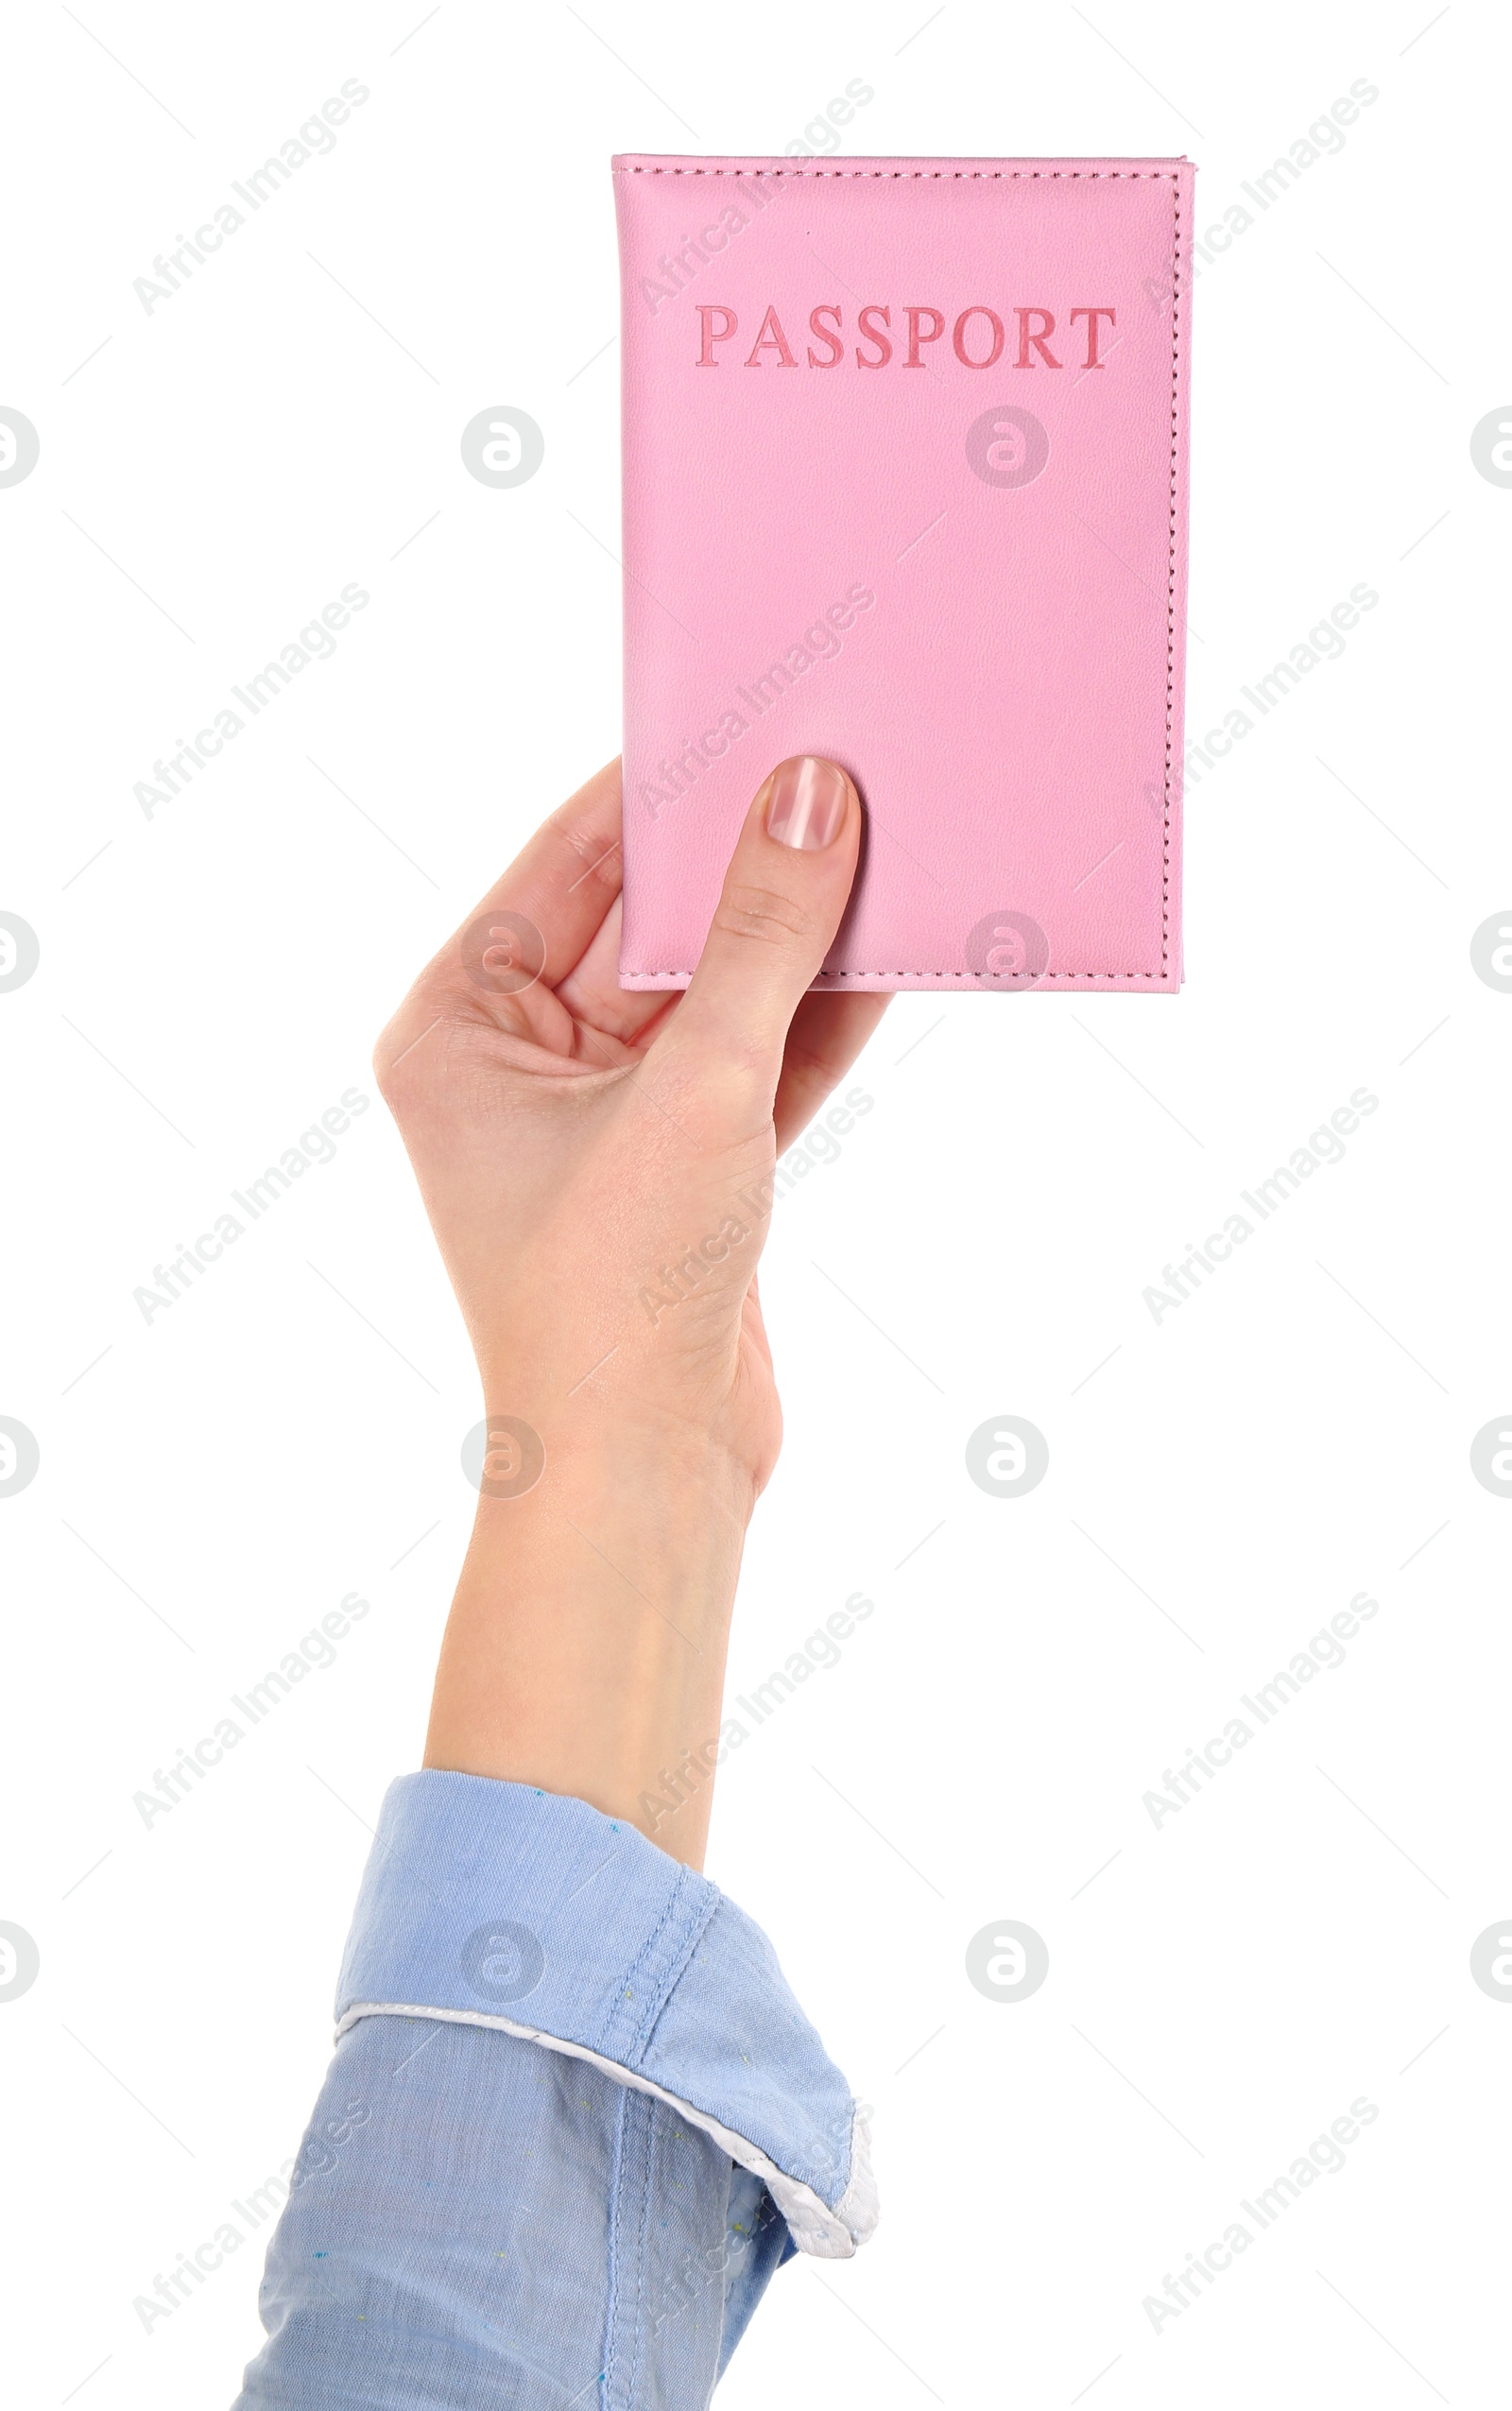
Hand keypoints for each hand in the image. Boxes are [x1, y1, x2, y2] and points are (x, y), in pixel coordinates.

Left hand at [375, 755, 883, 1860]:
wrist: (646, 1478)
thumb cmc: (618, 1290)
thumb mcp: (697, 1085)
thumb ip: (756, 936)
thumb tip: (810, 797)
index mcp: (459, 1027)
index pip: (566, 863)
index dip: (664, 790)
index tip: (754, 715)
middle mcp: (518, 1062)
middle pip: (646, 922)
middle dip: (744, 860)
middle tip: (841, 766)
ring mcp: (605, 1119)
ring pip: (713, 991)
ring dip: (795, 936)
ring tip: (890, 841)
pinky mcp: (684, 1169)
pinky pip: (754, 1061)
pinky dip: (815, 1018)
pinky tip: (893, 952)